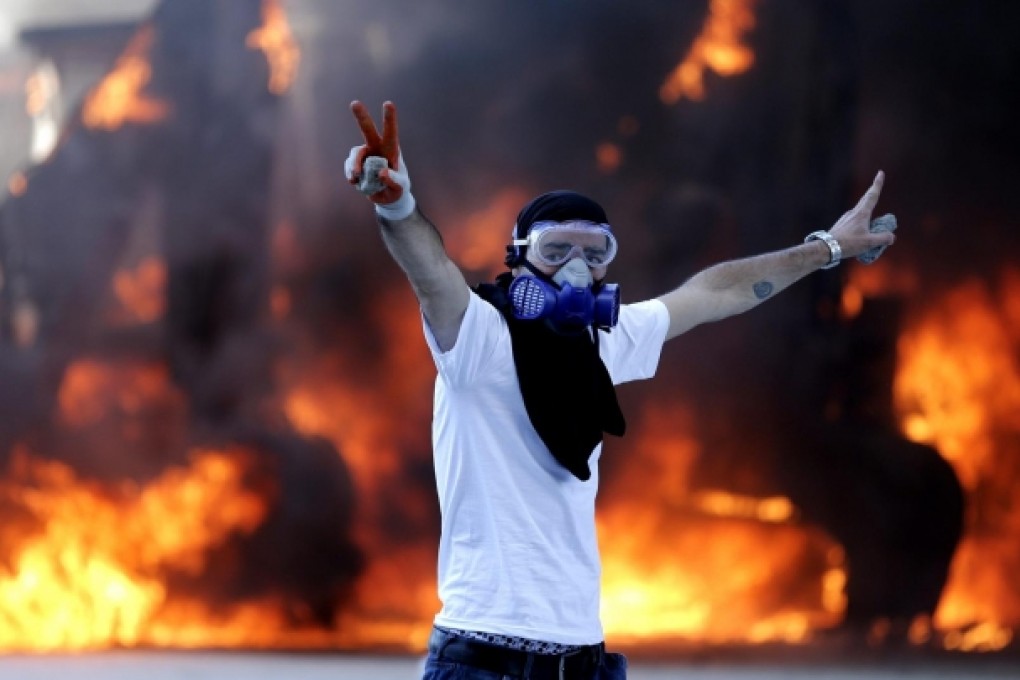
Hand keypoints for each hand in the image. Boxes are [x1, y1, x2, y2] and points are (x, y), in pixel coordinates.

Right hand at [346, 101, 412, 215]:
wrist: (386, 197)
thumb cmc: (398, 188)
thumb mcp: (400, 187)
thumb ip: (393, 181)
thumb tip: (382, 172)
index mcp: (391, 150)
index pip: (391, 132)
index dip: (389, 118)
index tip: (388, 103)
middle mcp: (377, 148)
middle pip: (367, 130)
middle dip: (361, 116)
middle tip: (354, 103)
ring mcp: (365, 155)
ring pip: (356, 153)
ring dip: (354, 165)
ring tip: (355, 178)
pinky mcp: (355, 164)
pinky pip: (349, 166)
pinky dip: (351, 174)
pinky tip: (355, 182)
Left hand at [827, 171, 895, 258]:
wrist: (827, 248)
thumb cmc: (848, 244)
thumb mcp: (869, 242)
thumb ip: (883, 238)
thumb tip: (892, 236)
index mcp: (861, 214)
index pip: (872, 196)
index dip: (877, 184)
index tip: (880, 172)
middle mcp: (853, 213)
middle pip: (866, 199)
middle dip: (873, 191)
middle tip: (878, 183)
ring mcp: (846, 218)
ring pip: (860, 211)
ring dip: (868, 211)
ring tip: (873, 221)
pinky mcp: (841, 224)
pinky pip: (855, 220)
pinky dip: (862, 222)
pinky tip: (861, 232)